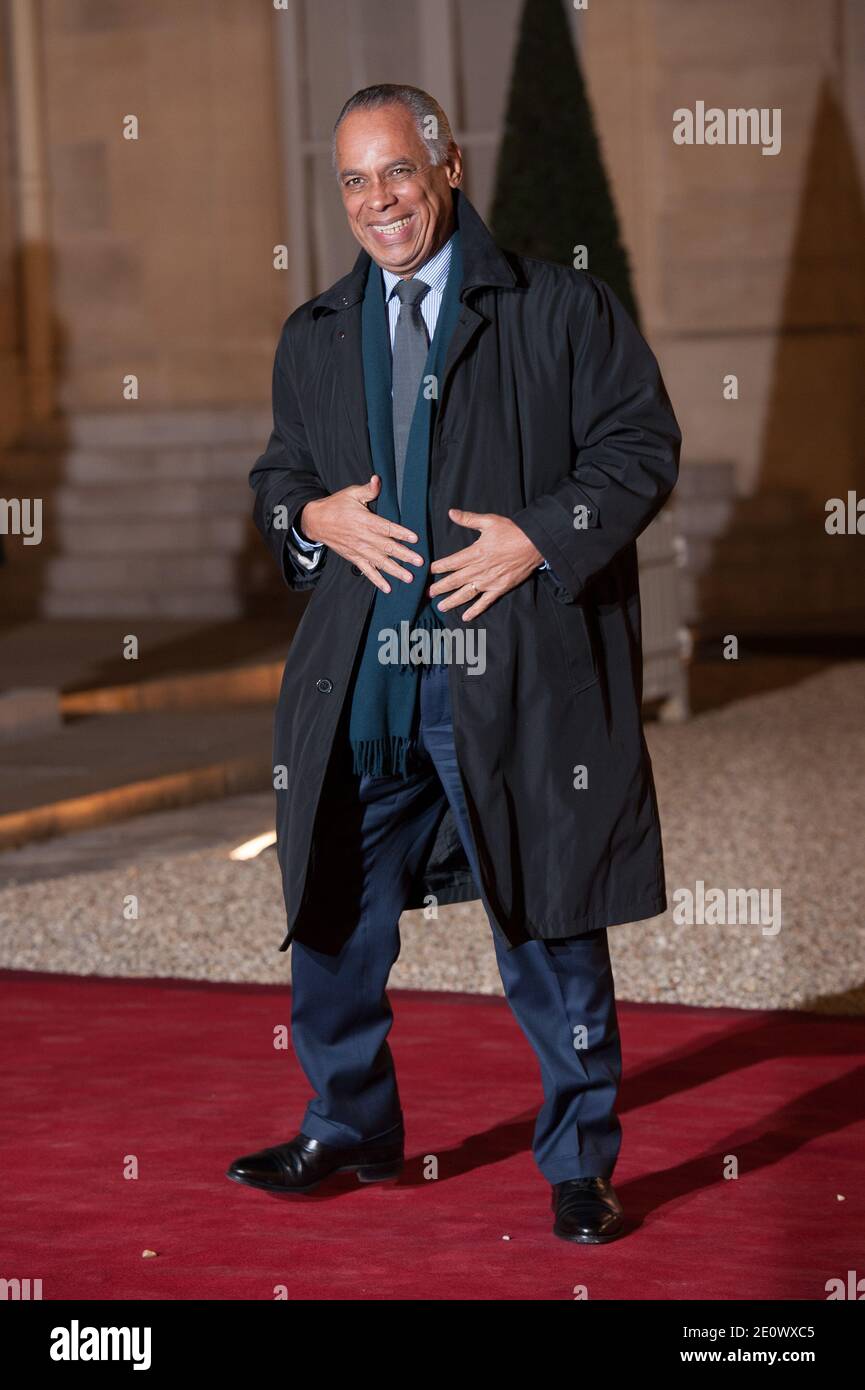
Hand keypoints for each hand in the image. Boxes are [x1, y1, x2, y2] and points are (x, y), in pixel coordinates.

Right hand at [301, 476, 423, 593]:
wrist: (316, 521)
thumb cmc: (336, 505)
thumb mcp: (351, 493)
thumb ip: (368, 489)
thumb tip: (378, 479)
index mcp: (365, 520)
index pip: (386, 528)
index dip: (401, 533)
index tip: (414, 538)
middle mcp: (363, 537)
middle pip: (387, 548)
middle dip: (404, 555)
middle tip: (420, 562)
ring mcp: (359, 550)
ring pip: (380, 562)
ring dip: (395, 571)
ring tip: (409, 578)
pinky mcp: (354, 558)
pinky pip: (367, 571)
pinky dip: (377, 580)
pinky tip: (387, 588)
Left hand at [428, 509, 542, 619]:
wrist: (534, 544)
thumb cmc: (512, 531)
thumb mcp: (489, 521)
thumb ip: (468, 519)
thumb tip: (451, 513)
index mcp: (475, 553)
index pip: (451, 562)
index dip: (439, 567)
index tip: (429, 571)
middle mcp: (479, 569)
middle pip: (455, 581)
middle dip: (440, 587)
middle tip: (429, 593)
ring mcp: (489, 581)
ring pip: (466, 594)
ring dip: (452, 601)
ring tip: (441, 606)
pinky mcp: (500, 588)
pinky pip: (485, 602)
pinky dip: (475, 610)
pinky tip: (466, 617)